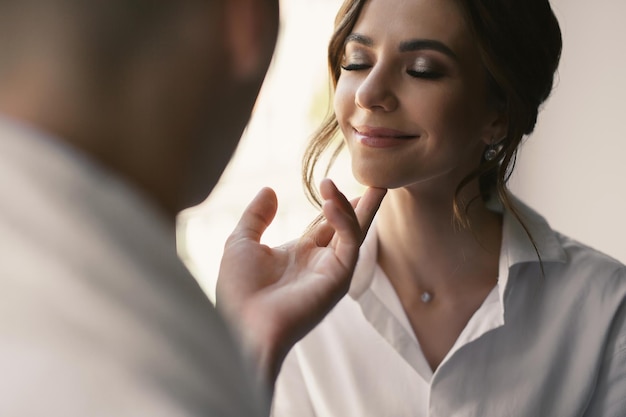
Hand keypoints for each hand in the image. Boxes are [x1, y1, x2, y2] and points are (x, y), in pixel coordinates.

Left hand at [215, 179, 385, 384]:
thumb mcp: (241, 243)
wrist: (241, 326)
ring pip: (355, 233)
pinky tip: (331, 202)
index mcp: (299, 254)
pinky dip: (345, 221)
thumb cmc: (237, 292)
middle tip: (377, 183)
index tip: (339, 184)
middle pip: (348, 227)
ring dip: (358, 207)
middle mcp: (320, 262)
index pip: (326, 224)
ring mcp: (331, 271)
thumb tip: (269, 190)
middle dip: (363, 206)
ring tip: (357, 185)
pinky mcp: (338, 279)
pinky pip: (350, 244)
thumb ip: (256, 216)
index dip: (334, 204)